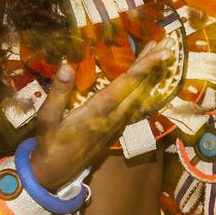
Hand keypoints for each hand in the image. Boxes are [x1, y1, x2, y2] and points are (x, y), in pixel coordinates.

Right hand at [26, 40, 170, 189]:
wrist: (56, 172)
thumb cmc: (50, 144)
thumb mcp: (47, 119)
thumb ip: (58, 92)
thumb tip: (67, 65)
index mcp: (99, 111)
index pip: (127, 85)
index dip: (144, 66)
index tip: (161, 51)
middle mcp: (114, 116)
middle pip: (139, 86)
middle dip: (154, 63)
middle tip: (168, 42)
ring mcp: (118, 123)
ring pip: (139, 94)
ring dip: (150, 72)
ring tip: (159, 52)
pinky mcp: (116, 127)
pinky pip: (136, 104)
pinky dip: (143, 87)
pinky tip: (148, 79)